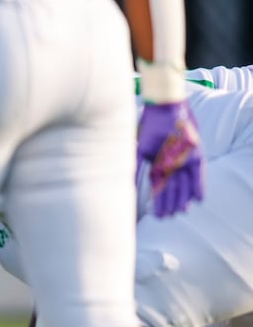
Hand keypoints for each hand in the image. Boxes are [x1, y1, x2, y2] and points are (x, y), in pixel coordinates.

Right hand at [137, 101, 204, 217]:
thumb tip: (128, 184)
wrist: (164, 110)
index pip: (159, 187)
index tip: (157, 215)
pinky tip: (198, 198)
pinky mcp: (195, 155)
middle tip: (168, 217)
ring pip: (185, 184)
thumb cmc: (149, 127)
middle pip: (172, 188)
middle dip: (170, 203)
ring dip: (183, 198)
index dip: (159, 201)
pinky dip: (198, 185)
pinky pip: (198, 174)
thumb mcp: (139, 149)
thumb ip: (135, 168)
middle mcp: (172, 164)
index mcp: (158, 164)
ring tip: (181, 212)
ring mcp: (184, 160)